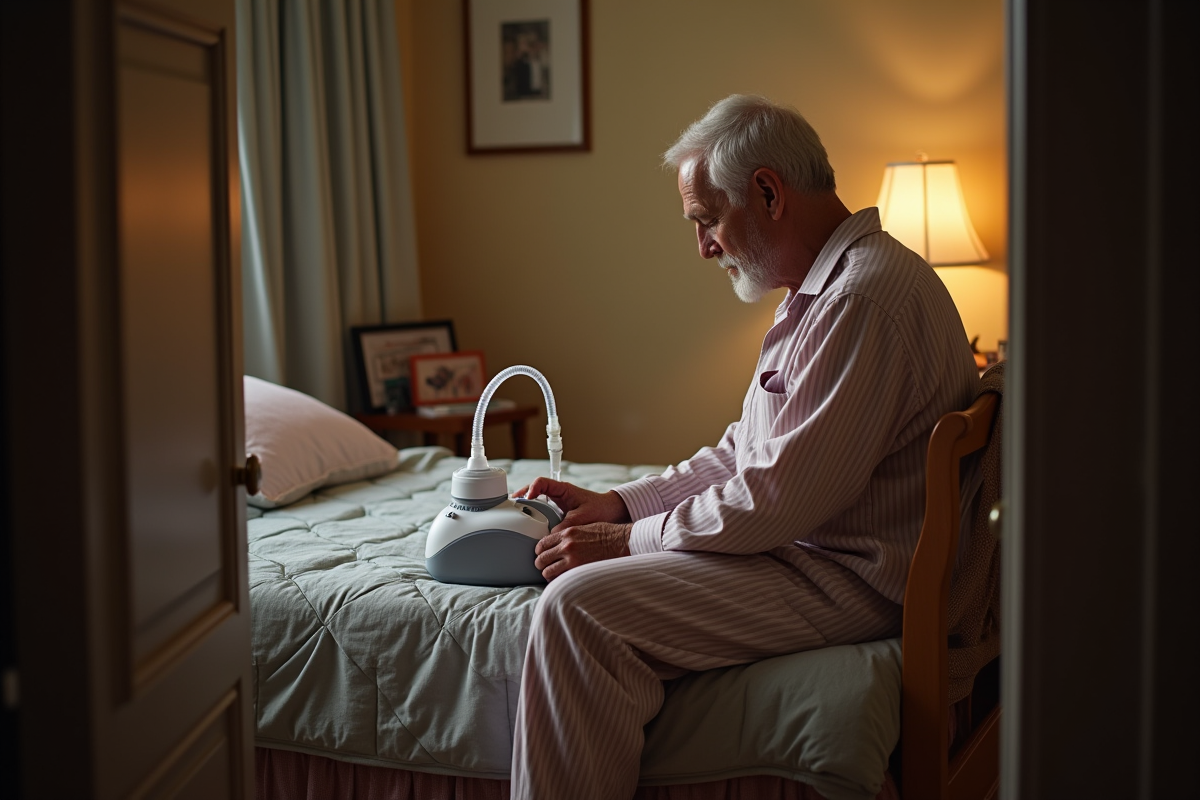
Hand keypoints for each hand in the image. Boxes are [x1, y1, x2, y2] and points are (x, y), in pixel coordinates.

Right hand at [513, 478, 630, 530]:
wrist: (611, 512)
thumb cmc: (600, 510)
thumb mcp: (582, 518)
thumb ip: (566, 525)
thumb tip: (552, 535)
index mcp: (563, 489)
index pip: (541, 482)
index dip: (531, 489)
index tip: (527, 499)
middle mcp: (557, 493)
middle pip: (534, 488)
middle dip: (522, 495)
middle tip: (512, 504)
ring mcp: (557, 501)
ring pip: (536, 498)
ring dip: (526, 503)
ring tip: (515, 511)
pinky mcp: (558, 509)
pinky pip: (541, 508)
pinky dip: (533, 512)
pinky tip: (527, 520)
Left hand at [534, 522, 631, 580]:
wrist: (622, 542)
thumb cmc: (607, 534)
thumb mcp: (584, 527)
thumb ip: (569, 535)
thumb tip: (559, 543)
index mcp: (567, 533)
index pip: (542, 544)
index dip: (540, 551)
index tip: (542, 555)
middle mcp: (567, 546)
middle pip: (542, 559)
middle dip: (541, 564)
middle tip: (545, 567)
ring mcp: (572, 560)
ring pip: (548, 572)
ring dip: (549, 575)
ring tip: (553, 576)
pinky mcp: (579, 571)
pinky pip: (561, 580)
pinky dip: (559, 582)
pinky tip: (562, 582)